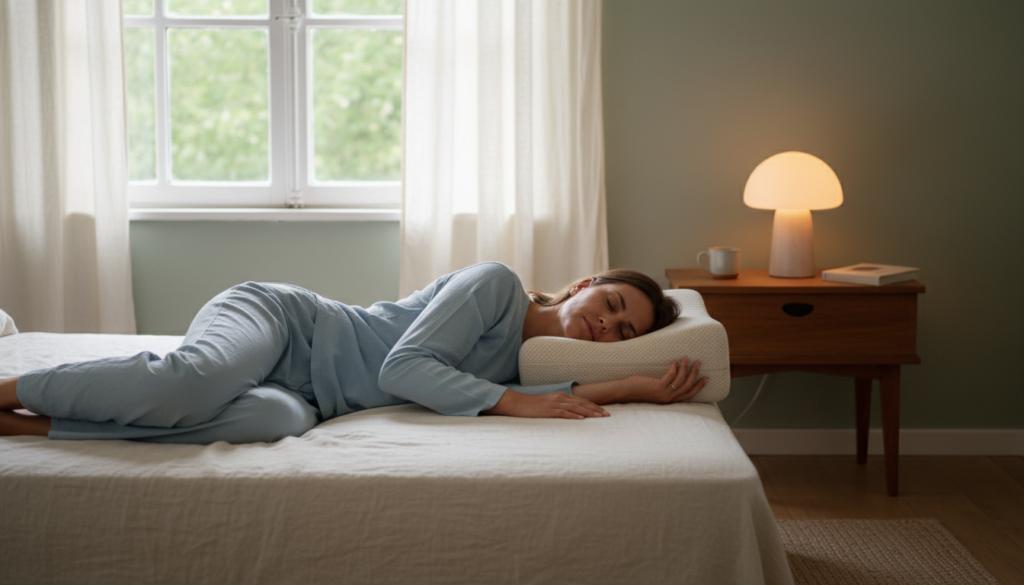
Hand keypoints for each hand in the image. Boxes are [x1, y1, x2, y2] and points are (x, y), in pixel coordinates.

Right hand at [483, 389, 609, 419]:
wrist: (516, 403)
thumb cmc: (532, 406)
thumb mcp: (548, 405)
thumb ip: (560, 408)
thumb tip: (572, 415)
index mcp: (561, 396)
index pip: (582, 401)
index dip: (594, 406)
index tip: (604, 411)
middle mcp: (559, 398)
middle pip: (582, 403)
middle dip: (596, 409)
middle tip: (607, 415)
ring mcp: (554, 404)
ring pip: (575, 407)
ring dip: (589, 412)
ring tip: (599, 417)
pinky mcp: (547, 411)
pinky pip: (563, 413)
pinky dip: (573, 415)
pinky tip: (581, 418)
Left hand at [624, 357, 706, 403]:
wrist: (625, 392)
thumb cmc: (637, 389)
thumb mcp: (654, 390)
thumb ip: (663, 386)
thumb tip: (672, 374)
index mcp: (669, 400)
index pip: (689, 395)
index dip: (699, 386)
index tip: (705, 378)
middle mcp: (668, 398)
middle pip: (688, 386)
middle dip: (695, 374)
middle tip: (698, 363)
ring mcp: (664, 393)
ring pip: (681, 380)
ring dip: (686, 368)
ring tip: (687, 358)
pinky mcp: (658, 387)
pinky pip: (671, 375)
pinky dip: (675, 367)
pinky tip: (674, 361)